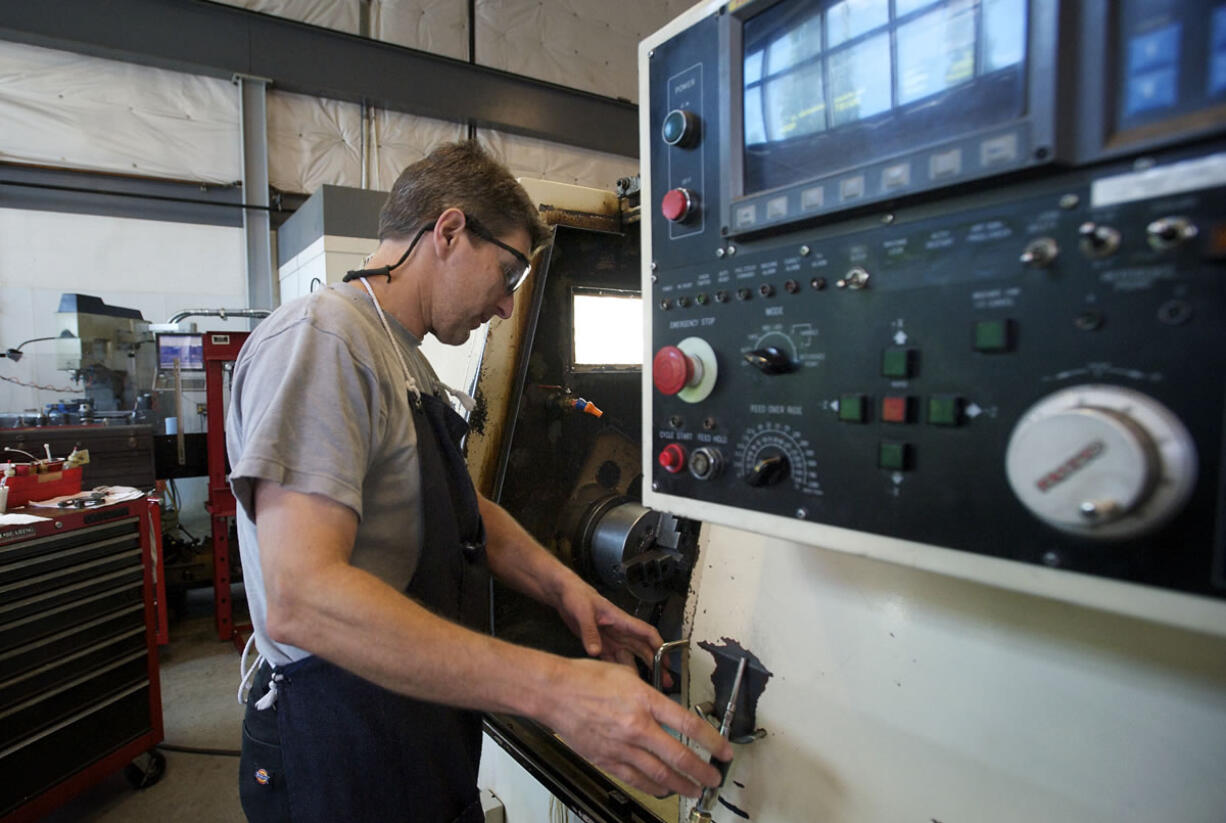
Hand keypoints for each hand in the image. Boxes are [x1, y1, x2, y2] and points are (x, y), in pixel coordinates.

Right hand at [542, 657, 732, 797]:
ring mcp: (622, 747)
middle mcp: (637, 727)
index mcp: (645, 701)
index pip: (689, 725)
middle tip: (714, 778)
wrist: (555, 693)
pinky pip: (636, 780)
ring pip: (660, 774)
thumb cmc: (587, 679)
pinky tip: (664, 790)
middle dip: (702, 771)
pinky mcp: (607, 760)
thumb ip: (649, 696)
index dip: (712, 741)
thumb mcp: (627, 677)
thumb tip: (664, 711)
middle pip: (679, 756)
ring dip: (682, 785)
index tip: (724, 750)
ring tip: (695, 790)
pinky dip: (654, 787)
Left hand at [554, 577, 665, 677]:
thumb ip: (589, 631)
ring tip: (649, 685)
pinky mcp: (600, 644)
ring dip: (640, 670)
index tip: (666, 660)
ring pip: (631, 656)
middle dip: (655, 663)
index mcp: (621, 620)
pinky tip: (626, 681)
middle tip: (665, 680)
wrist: (564, 594)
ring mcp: (611, 638)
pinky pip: (614, 659)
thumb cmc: (577, 596)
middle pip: (643, 648)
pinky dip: (621, 670)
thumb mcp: (583, 612)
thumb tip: (595, 651)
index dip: (659, 646)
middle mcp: (619, 631)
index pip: (646, 633)